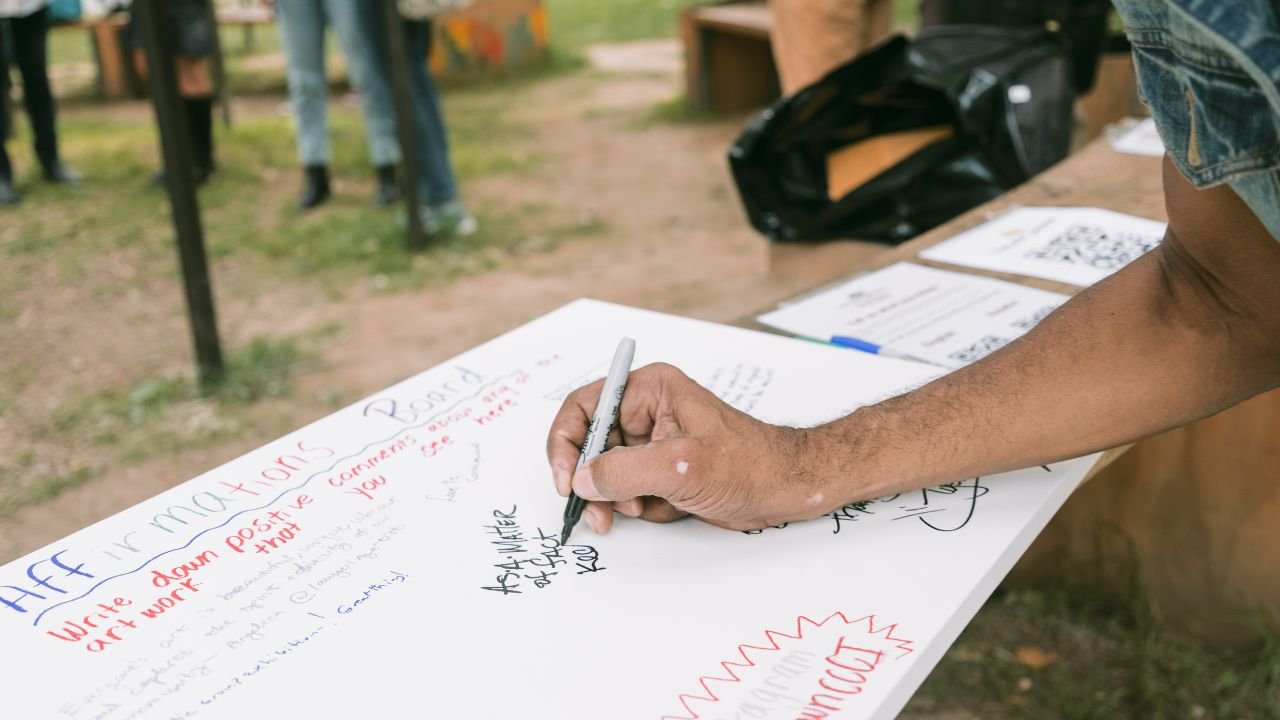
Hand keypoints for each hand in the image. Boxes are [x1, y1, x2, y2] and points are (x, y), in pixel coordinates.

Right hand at [546, 363, 838, 532]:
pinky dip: (642, 508)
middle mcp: (646, 412)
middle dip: (595, 482)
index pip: (584, 407)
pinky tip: (671, 507)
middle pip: (590, 445)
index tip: (566, 478)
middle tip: (600, 511)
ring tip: (647, 508)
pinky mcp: (661, 471)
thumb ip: (623, 471)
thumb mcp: (681, 467)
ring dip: (620, 500)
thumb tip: (582, 479)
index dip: (566, 443)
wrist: (788, 489)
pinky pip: (629, 492)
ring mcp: (653, 444)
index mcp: (649, 390)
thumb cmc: (750, 464)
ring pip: (607, 475)